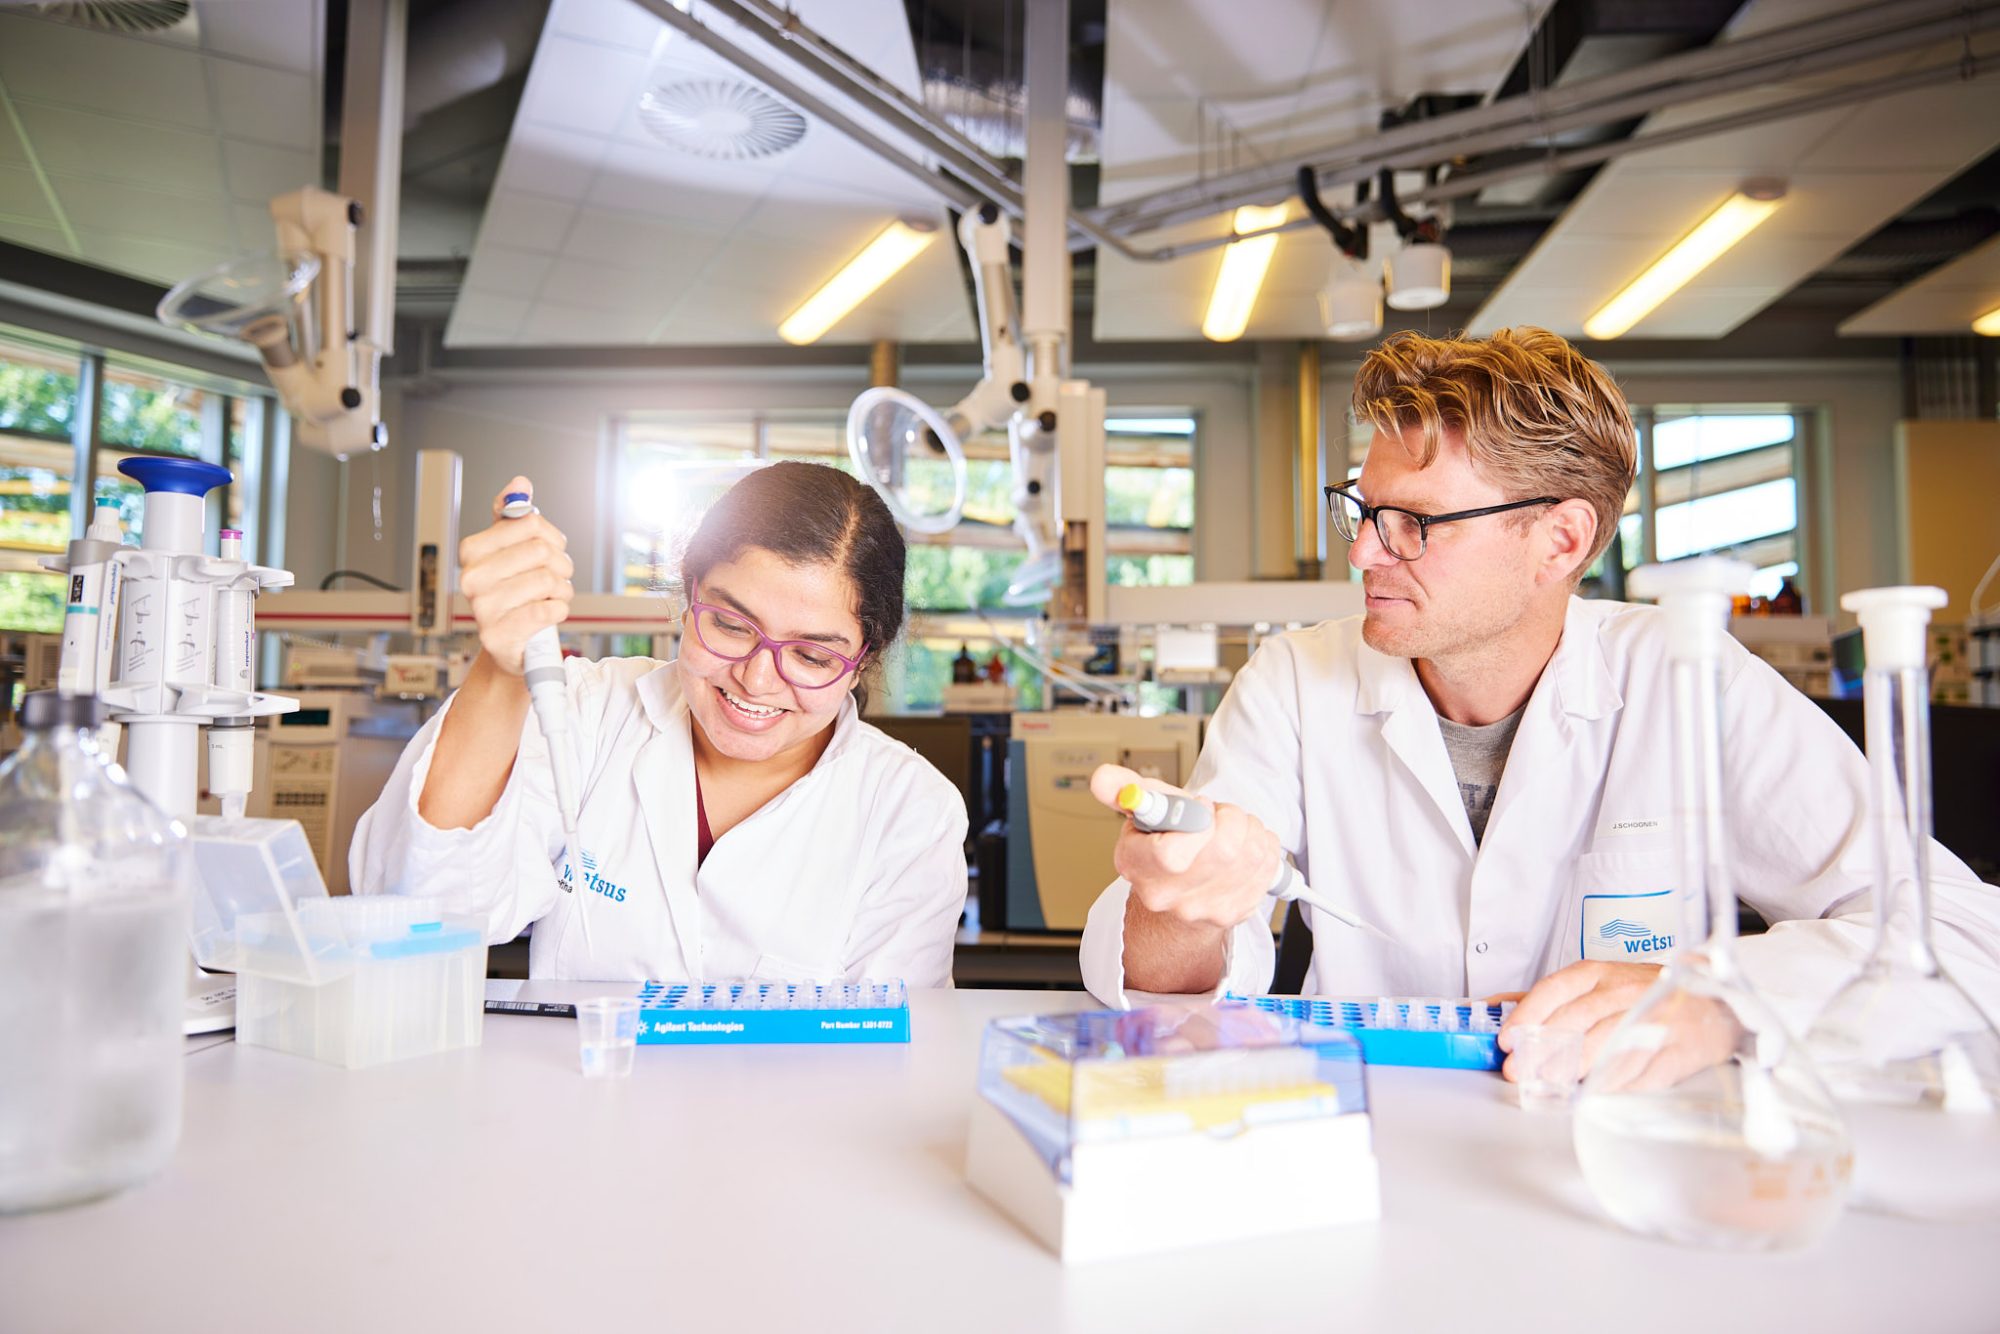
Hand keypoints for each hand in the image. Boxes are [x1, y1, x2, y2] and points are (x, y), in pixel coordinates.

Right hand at [457, 476, 573, 674]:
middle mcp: (471, 578)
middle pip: (541, 551)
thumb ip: (514, 516)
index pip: (530, 523)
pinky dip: (559, 610)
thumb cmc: (515, 593)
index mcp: (472, 550)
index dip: (553, 537)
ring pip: (546, 581)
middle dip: (562, 565)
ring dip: (562, 590)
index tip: (553, 549)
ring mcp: (482, 608)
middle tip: (558, 577)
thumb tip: (520, 484)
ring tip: (554, 596)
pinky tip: (551, 612)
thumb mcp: (512, 551)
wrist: (512, 645)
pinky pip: (546, 611)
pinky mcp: (498, 636)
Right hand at [1089, 764, 1278, 930]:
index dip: (1197, 821)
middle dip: (1231, 818)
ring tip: (1233, 829)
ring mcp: (1200, 910)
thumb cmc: (1164, 845)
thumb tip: (1102, 777)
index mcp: (1136, 864)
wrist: (1178, 893)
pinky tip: (1246, 848)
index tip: (1199, 807)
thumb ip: (1124, 789)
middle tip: (1220, 815)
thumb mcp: (1142, 812)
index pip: (1171, 853)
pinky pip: (1266, 870)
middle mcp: (1165, 895)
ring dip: (1250, 830)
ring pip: (1250, 856)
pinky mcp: (1232, 914)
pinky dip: (1264, 849)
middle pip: (1222, 852)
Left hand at [1496, 960, 1738, 1089]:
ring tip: (1551, 1083)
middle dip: (1544, 1049)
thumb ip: (1549, 999)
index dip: (1528, 1015)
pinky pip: (1643, 1067)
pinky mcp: (1680, 1046)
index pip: (1556, 989)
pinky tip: (1597, 1090)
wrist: (1713, 1006)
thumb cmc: (1647, 996)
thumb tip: (1494, 1007)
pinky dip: (1617, 1081)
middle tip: (1521, 1071)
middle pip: (1578, 1019)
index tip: (1508, 1040)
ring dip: (1576, 1067)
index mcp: (1601, 973)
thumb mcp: (1598, 986)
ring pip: (1608, 1042)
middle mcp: (1626, 990)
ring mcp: (1655, 1016)